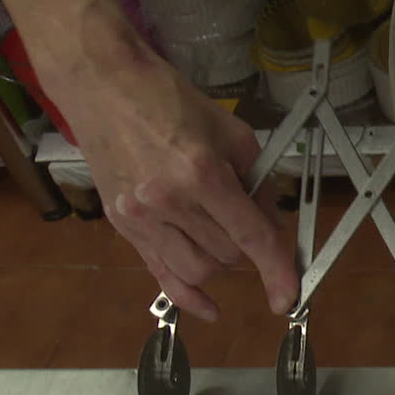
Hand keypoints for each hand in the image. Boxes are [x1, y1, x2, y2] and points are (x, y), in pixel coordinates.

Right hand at [48, 57, 297, 321]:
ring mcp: (141, 217)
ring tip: (219, 233)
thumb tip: (275, 227)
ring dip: (221, 264)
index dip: (277, 270)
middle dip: (247, 247)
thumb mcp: (234, 135)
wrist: (105, 85)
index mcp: (202, 174)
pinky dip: (188, 298)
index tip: (289, 296)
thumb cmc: (171, 101)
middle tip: (244, 219)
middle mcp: (168, 202)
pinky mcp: (122, 226)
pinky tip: (210, 309)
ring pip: (198, 272)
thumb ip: (260, 185)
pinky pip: (160, 276)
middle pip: (228, 256)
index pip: (251, 237)